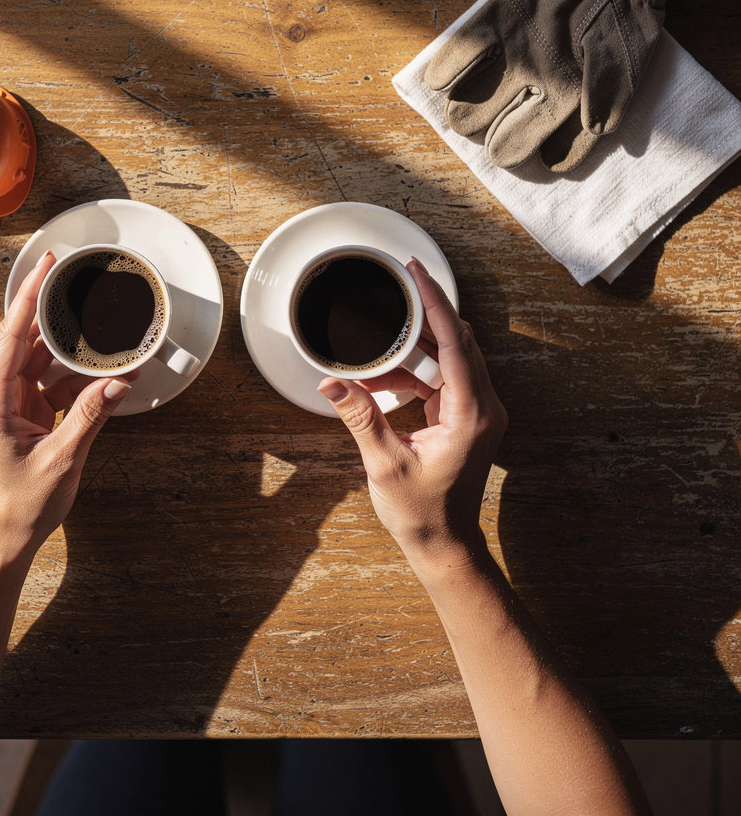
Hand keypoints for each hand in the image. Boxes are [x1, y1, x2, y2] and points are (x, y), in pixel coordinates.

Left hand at [0, 251, 131, 559]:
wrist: (5, 539)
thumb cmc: (22, 506)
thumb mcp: (63, 458)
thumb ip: (92, 414)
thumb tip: (121, 381)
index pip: (10, 337)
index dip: (28, 298)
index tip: (44, 268)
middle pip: (23, 342)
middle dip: (49, 313)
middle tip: (72, 282)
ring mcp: (7, 406)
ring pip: (39, 362)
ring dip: (69, 351)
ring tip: (99, 332)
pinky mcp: (21, 417)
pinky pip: (48, 385)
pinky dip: (73, 379)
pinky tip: (100, 373)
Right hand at [318, 260, 506, 568]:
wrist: (443, 542)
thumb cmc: (422, 511)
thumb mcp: (384, 462)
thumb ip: (360, 417)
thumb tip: (331, 383)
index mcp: (471, 414)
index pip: (455, 343)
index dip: (435, 303)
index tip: (417, 273)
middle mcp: (483, 407)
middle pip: (458, 341)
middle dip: (427, 312)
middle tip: (400, 285)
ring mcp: (478, 411)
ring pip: (450, 357)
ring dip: (416, 344)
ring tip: (381, 339)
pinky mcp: (466, 416)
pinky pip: (444, 376)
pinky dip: (415, 368)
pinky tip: (385, 374)